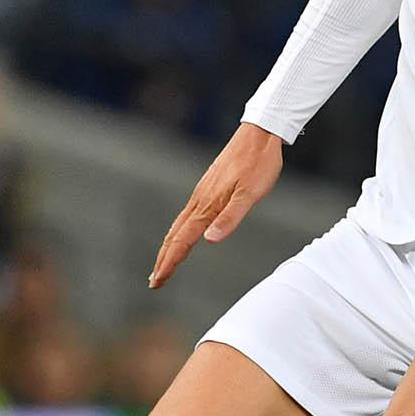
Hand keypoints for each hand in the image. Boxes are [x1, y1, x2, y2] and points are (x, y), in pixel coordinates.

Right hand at [150, 124, 283, 288]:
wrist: (260, 134)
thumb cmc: (258, 163)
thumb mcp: (250, 193)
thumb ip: (231, 218)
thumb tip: (210, 240)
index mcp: (208, 205)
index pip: (183, 240)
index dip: (170, 262)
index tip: (158, 280)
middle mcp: (200, 200)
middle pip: (174, 236)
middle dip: (164, 259)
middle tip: (154, 281)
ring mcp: (202, 194)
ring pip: (178, 226)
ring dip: (169, 247)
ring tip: (163, 263)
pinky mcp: (208, 188)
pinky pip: (186, 216)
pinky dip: (178, 232)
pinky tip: (182, 234)